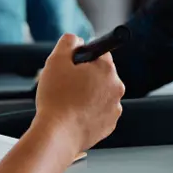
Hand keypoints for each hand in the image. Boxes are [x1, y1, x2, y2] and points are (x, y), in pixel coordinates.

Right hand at [31, 34, 123, 150]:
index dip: (83, 58)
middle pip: (101, 74)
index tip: (73, 66)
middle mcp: (117, 87)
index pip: (100, 53)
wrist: (57, 134)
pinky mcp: (109, 124)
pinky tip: (74, 115)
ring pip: (100, 94)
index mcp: (107, 69)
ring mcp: (115, 107)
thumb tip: (76, 39)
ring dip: (88, 95)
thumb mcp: (56, 61)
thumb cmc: (56, 97)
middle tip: (66, 86)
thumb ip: (68, 42)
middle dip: (85, 78)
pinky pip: (99, 112)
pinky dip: (89, 113)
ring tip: (68, 103)